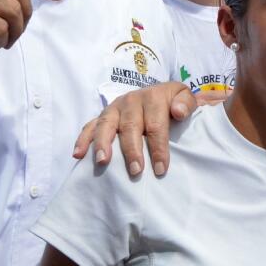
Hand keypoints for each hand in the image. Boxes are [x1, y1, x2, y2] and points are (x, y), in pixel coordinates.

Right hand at [72, 82, 197, 176]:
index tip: (160, 169)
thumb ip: (186, 103)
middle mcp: (131, 100)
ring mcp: (115, 108)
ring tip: (102, 161)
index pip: (156, 125)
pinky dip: (83, 139)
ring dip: (103, 143)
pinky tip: (78, 155)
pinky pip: (90, 126)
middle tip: (136, 171)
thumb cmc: (175, 102)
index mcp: (153, 97)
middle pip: (130, 127)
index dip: (158, 147)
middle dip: (132, 150)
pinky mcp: (104, 115)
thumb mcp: (185, 97)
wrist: (162, 93)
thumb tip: (178, 112)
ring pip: (106, 125)